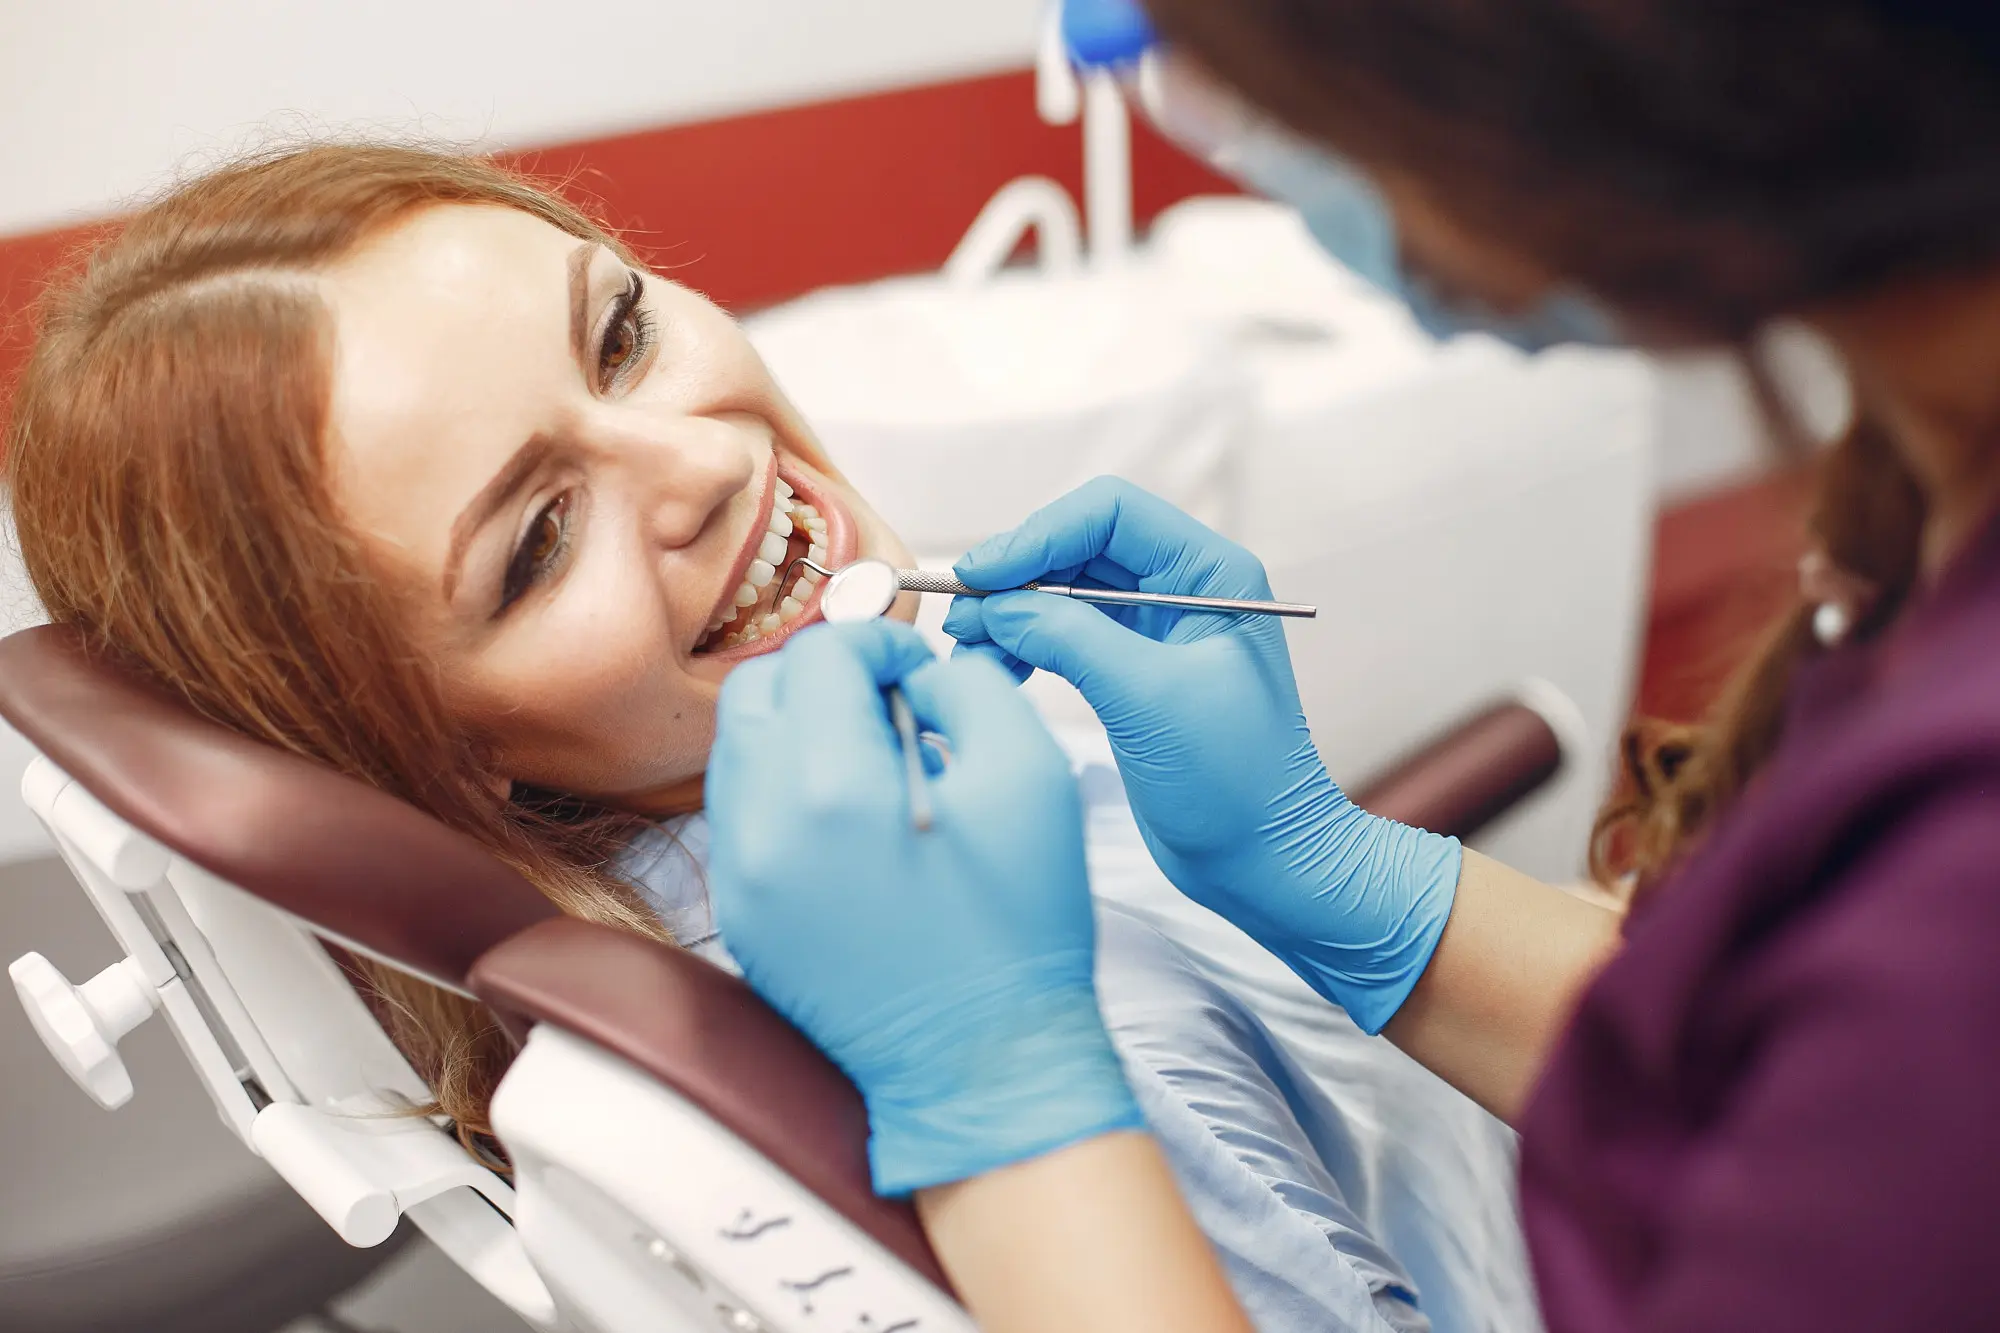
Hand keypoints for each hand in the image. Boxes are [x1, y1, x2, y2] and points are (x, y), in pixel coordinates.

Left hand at [706, 620, 1143, 1195]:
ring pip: (739, 746)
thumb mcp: (1030, 778)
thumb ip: (969, 687)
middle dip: (824, 675)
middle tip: (890, 705)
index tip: (918, 669)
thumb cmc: (1020, 924)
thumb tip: (913, 672)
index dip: (878, 642)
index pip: (821, 654)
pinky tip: (850, 820)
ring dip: (800, 728)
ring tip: (874, 764)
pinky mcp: (739, 913)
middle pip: (758, 687)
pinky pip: (740, 812)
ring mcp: (739, 875)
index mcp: (834, 786)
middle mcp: (762, 826)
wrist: (980, 1061)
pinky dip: (785, 788)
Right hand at [945, 477, 1460, 1033]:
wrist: (1263, 864)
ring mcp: (1154, 630)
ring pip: (1062, 590)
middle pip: (1077, 545)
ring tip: (967, 648)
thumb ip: (1071, 640)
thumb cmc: (1234, 784)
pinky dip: (1023, 645)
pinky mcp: (1129, 672)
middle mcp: (1185, 587)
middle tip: (960, 616)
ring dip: (1011, 612)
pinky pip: (1062, 635)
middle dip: (1014, 575)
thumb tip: (995, 606)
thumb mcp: (1149, 700)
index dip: (1037, 534)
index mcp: (1212, 573)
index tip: (981, 575)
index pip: (1109, 514)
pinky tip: (994, 671)